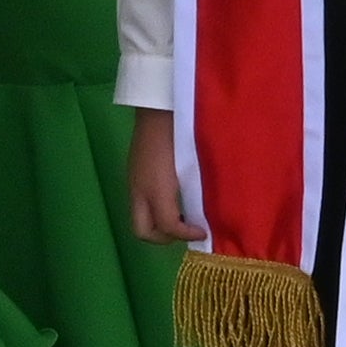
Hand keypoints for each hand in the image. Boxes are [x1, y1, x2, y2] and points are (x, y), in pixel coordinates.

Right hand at [126, 106, 200, 246]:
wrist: (159, 107)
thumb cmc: (181, 131)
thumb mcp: (193, 162)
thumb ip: (200, 188)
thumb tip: (211, 211)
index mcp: (157, 188)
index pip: (167, 225)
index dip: (186, 234)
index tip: (204, 232)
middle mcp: (139, 190)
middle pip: (143, 232)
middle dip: (164, 238)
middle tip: (186, 231)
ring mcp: (133, 183)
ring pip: (140, 219)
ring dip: (159, 226)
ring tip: (183, 218)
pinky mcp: (133, 175)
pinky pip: (140, 205)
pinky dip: (155, 212)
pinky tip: (174, 201)